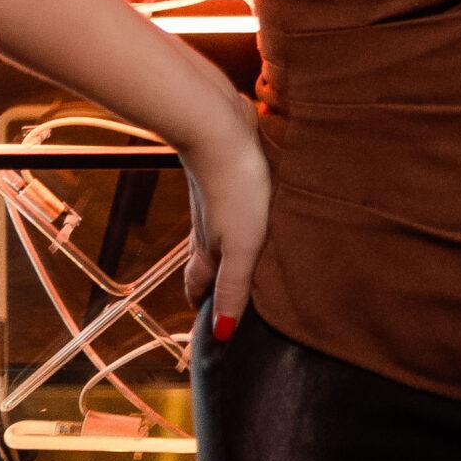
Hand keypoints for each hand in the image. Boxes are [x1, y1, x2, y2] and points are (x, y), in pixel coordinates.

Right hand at [180, 85, 272, 336]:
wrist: (216, 126)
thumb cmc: (234, 186)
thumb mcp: (241, 245)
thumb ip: (234, 287)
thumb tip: (222, 334)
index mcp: (207, 249)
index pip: (199, 288)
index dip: (205, 308)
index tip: (215, 330)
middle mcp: (206, 227)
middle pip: (207, 263)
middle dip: (217, 284)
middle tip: (236, 300)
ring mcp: (216, 200)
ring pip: (218, 234)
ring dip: (230, 252)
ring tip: (254, 264)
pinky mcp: (230, 174)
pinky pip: (233, 206)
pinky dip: (242, 221)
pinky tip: (261, 215)